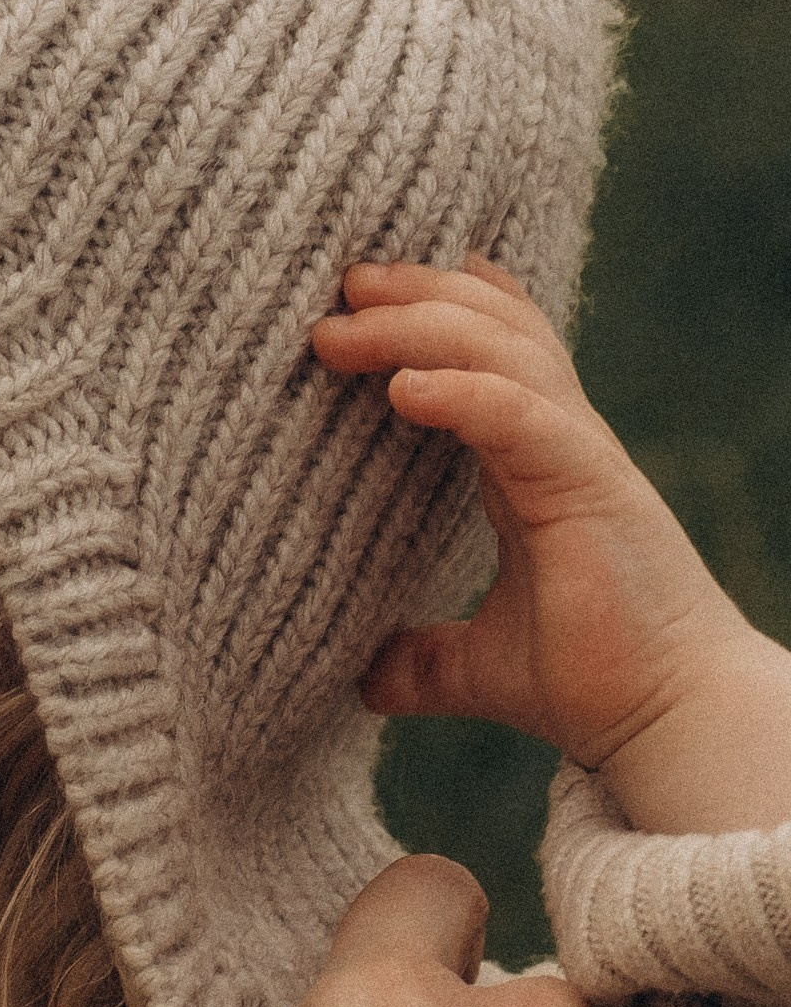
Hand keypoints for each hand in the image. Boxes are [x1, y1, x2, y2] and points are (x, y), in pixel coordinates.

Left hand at [312, 256, 790, 834]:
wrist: (666, 719)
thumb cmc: (589, 681)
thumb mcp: (478, 665)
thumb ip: (422, 658)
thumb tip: (363, 678)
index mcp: (532, 462)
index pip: (490, 350)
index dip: (433, 306)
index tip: (353, 298)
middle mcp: (558, 442)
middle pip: (492, 326)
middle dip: (415, 294)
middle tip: (340, 286)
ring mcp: (578, 457)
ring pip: (503, 351)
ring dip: (420, 326)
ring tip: (345, 322)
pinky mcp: (590, 488)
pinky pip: (521, 417)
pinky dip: (463, 393)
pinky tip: (403, 388)